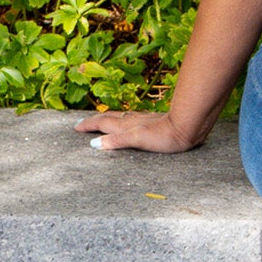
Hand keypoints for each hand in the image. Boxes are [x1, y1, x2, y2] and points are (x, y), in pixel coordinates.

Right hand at [76, 110, 202, 153]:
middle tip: (82, 123)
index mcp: (125, 125)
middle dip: (94, 120)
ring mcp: (141, 120)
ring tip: (100, 121)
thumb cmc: (164, 136)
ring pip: (119, 118)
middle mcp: (131, 121)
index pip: (102, 123)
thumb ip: (116, 141)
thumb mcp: (137, 140)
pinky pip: (130, 120)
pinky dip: (121, 121)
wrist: (186, 126)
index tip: (75, 127)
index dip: (88, 125)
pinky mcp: (151, 122)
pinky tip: (128, 123)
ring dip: (107, 119)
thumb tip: (94, 144)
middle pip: (108, 118)